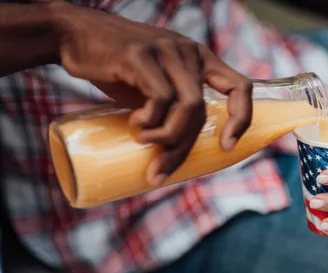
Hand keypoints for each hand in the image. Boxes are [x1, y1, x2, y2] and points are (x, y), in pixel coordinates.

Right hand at [52, 2, 252, 185]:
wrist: (74, 37)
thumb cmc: (118, 70)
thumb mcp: (154, 87)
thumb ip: (173, 109)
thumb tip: (182, 155)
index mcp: (200, 59)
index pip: (240, 87)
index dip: (242, 119)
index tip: (226, 147)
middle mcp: (189, 52)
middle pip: (202, 110)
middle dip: (183, 147)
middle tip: (161, 169)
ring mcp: (166, 50)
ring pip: (189, 106)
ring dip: (169, 136)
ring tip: (145, 140)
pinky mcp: (140, 55)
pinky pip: (161, 97)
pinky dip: (151, 120)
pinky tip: (136, 123)